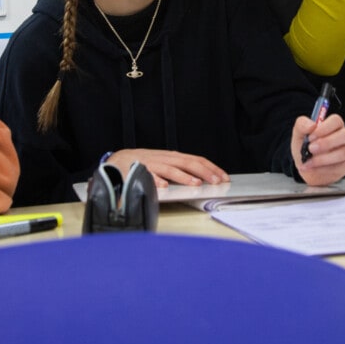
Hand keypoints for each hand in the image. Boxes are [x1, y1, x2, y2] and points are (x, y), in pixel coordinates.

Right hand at [105, 149, 227, 188]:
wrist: (120, 159)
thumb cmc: (147, 164)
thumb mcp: (168, 164)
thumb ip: (182, 170)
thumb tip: (202, 181)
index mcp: (175, 157)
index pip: (198, 160)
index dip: (212, 168)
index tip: (224, 177)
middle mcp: (167, 158)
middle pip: (189, 163)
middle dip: (205, 172)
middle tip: (216, 182)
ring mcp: (154, 163)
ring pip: (171, 169)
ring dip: (184, 177)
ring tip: (195, 184)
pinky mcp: (140, 170)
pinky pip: (149, 175)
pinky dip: (157, 180)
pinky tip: (164, 186)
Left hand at [292, 113, 344, 185]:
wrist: (306, 166)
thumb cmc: (305, 146)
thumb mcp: (299, 134)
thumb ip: (302, 125)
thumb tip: (312, 125)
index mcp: (333, 125)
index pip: (336, 120)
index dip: (325, 128)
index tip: (311, 136)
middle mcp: (343, 136)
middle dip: (327, 143)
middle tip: (311, 149)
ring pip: (343, 153)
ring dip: (323, 159)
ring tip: (308, 161)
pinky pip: (340, 167)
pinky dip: (323, 169)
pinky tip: (313, 168)